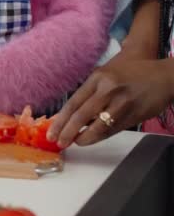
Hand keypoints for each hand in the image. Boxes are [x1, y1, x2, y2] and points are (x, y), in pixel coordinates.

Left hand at [47, 56, 173, 146]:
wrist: (165, 76)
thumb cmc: (133, 73)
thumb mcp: (107, 75)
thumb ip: (90, 92)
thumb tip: (69, 116)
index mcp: (98, 78)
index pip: (73, 102)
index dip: (60, 120)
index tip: (52, 132)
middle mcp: (108, 89)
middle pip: (81, 116)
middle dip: (67, 132)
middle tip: (59, 142)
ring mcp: (122, 103)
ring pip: (97, 126)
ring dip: (84, 138)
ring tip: (75, 142)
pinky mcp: (134, 115)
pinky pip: (112, 130)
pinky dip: (99, 137)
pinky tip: (91, 139)